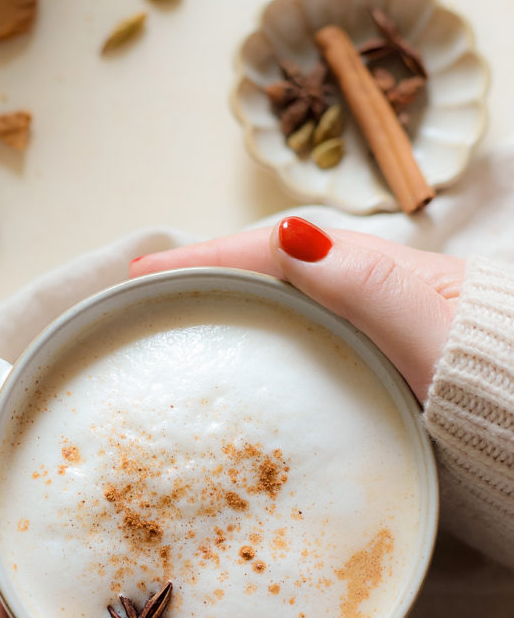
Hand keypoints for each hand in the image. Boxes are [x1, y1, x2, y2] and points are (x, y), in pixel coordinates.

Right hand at [130, 217, 465, 403]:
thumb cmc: (492, 380)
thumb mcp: (432, 330)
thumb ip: (370, 286)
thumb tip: (293, 237)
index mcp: (371, 277)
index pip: (268, 250)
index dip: (202, 259)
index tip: (138, 274)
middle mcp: (363, 298)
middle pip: (265, 273)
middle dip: (201, 279)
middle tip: (140, 301)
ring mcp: (367, 336)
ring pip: (280, 311)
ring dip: (224, 313)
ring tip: (172, 334)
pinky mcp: (373, 372)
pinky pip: (298, 348)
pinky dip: (257, 350)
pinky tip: (242, 380)